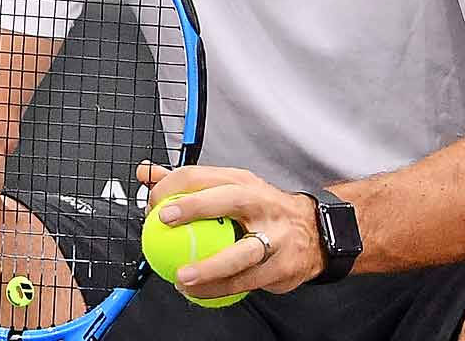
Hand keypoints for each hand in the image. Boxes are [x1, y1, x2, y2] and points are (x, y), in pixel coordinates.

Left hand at [137, 163, 326, 299]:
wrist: (316, 232)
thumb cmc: (263, 210)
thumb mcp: (230, 189)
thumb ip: (187, 184)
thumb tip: (148, 174)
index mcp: (242, 182)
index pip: (202, 176)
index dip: (172, 187)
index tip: (152, 204)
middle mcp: (262, 204)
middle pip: (227, 202)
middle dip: (193, 207)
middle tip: (163, 221)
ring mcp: (276, 236)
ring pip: (240, 254)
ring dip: (208, 268)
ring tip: (182, 277)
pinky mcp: (283, 266)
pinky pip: (247, 282)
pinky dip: (220, 289)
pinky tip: (198, 292)